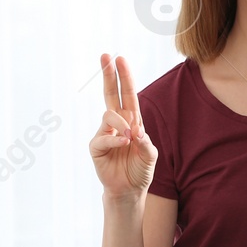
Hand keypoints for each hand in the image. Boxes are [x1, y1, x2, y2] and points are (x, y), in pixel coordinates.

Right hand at [89, 53, 157, 196]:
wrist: (129, 190)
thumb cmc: (140, 170)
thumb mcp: (150, 156)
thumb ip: (146, 142)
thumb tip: (135, 130)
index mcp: (132, 120)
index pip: (127, 94)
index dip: (123, 77)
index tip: (119, 59)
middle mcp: (117, 123)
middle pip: (110, 94)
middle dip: (108, 75)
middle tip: (105, 56)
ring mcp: (105, 133)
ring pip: (108, 115)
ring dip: (121, 123)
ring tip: (129, 137)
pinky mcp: (96, 146)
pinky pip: (103, 136)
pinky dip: (115, 139)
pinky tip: (124, 144)